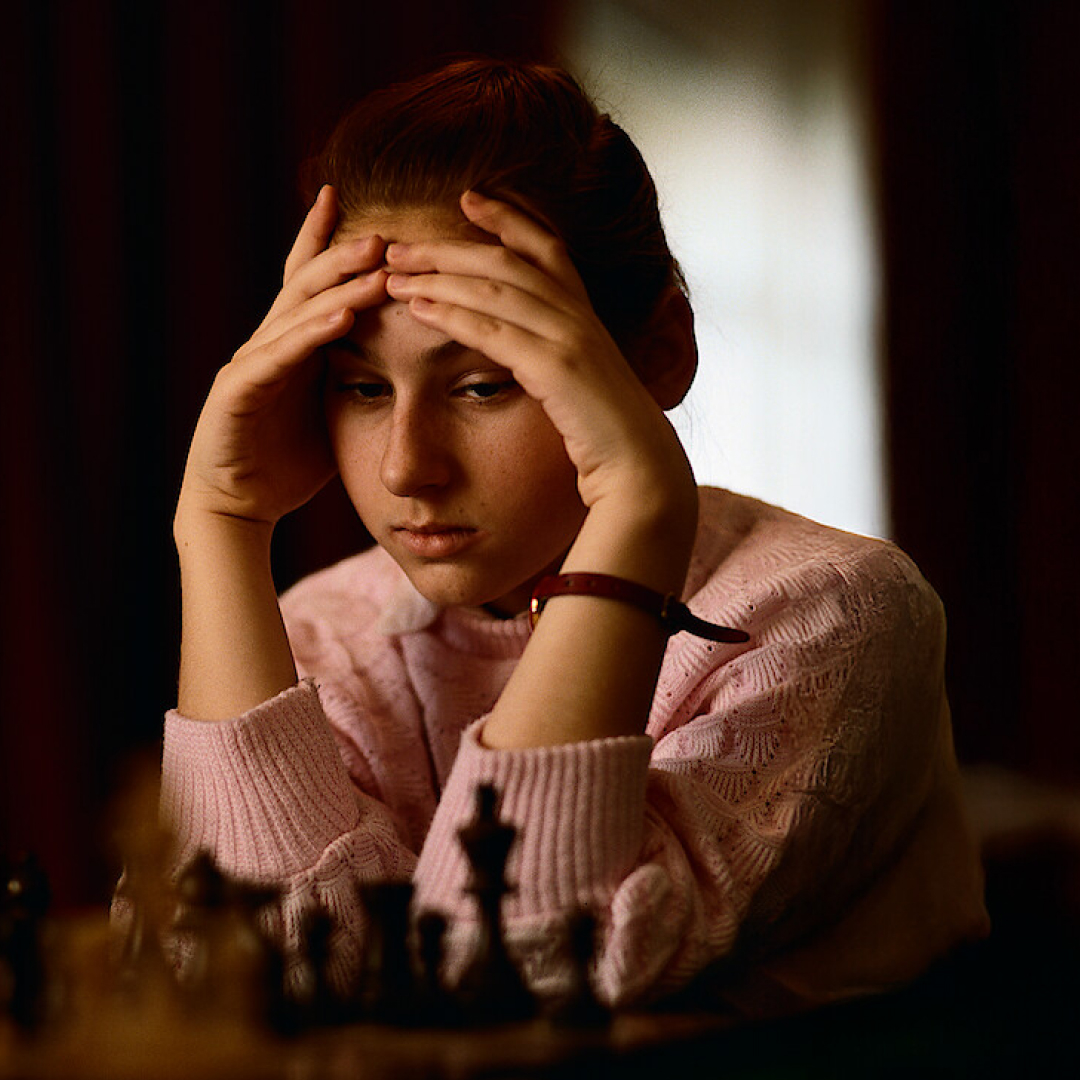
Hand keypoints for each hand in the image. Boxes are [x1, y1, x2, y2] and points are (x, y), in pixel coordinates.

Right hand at [176, 186, 388, 530]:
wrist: (241, 505)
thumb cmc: (290, 460)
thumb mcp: (334, 410)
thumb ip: (358, 377)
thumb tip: (409, 357)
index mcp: (291, 344)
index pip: (308, 281)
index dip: (325, 239)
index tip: (347, 200)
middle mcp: (267, 343)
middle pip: (305, 285)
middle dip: (342, 255)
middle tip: (385, 232)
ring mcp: (250, 364)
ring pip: (296, 314)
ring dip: (338, 288)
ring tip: (374, 265)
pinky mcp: (238, 392)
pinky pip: (278, 358)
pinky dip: (310, 336)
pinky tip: (341, 319)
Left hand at [383, 192, 695, 534]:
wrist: (641, 468)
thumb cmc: (607, 433)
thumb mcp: (583, 381)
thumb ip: (558, 357)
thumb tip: (531, 353)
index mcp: (585, 315)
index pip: (545, 248)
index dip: (508, 217)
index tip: (468, 197)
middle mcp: (578, 317)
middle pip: (505, 262)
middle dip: (448, 248)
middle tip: (398, 244)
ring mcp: (570, 339)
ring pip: (494, 291)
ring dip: (438, 277)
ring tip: (393, 273)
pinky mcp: (557, 369)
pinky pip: (494, 332)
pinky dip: (452, 314)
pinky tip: (418, 308)